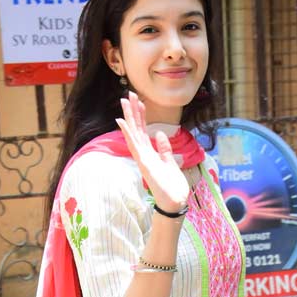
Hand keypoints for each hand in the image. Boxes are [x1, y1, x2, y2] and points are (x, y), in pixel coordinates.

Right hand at [115, 92, 189, 213]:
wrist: (175, 203)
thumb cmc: (173, 187)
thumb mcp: (171, 163)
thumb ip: (165, 149)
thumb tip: (161, 134)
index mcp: (151, 154)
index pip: (144, 131)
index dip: (141, 116)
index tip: (139, 101)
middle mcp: (144, 155)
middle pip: (137, 129)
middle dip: (133, 112)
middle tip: (128, 94)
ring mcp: (142, 159)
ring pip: (133, 134)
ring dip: (128, 117)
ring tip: (124, 101)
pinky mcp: (144, 164)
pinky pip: (134, 146)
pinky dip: (128, 133)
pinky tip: (122, 122)